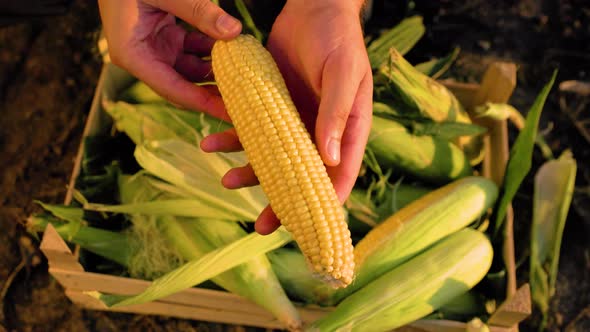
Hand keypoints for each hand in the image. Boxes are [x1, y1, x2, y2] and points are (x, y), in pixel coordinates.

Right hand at [97, 0, 241, 119]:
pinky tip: (233, 48)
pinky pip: (192, 50)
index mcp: (132, 55)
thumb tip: (234, 32)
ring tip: (245, 76)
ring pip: (191, 69)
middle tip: (247, 104)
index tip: (232, 115)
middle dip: (214, 94)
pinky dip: (211, 49)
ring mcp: (154, 47)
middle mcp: (142, 57)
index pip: (174, 90)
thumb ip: (198, 11)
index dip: (205, 104)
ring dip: (216, 70)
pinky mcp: (164, 36)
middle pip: (184, 85)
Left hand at [201, 1, 372, 234]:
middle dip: (281, 202)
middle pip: (302, 176)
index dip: (324, 203)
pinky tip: (212, 142)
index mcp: (347, 129)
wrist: (313, 9)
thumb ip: (336, 113)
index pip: (340, 174)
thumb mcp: (342, 73)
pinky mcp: (273, 106)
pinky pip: (253, 129)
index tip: (304, 225)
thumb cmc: (338, 38)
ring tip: (225, 180)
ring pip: (272, 157)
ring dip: (250, 171)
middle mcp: (321, 131)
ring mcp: (295, 120)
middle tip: (262, 226)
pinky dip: (233, 137)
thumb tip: (329, 159)